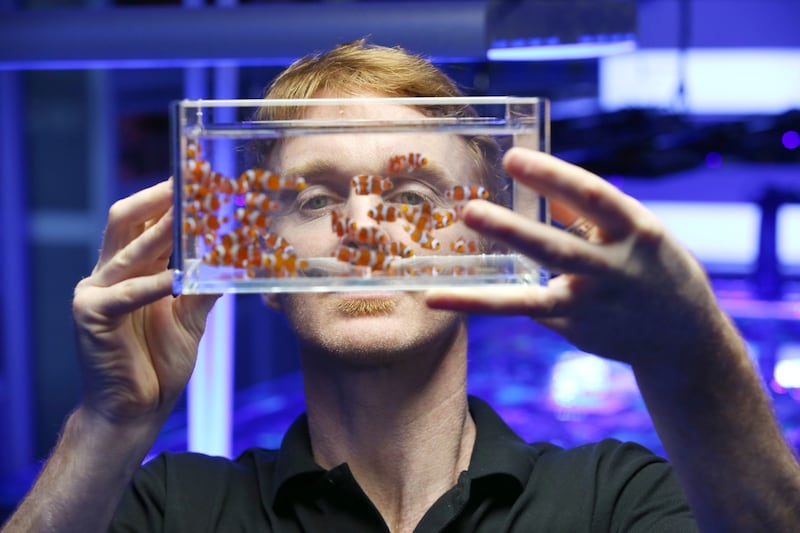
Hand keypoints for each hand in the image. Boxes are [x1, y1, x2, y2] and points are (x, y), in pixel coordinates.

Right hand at [72, 179, 218, 423]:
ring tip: (186, 213)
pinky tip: (173, 279)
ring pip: (128, 252)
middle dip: (156, 199)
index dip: (169, 200)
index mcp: (133, 270)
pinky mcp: (90, 317)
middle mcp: (110, 274)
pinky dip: (149, 285)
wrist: (136, 408)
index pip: (147, 222)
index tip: (199, 180)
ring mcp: (96, 293)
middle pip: (126, 221)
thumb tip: (235, 258)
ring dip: (159, 234)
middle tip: (186, 181)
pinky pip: (123, 295)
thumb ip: (205, 286)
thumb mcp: (191, 317)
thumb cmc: (159, 362)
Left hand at [426, 147, 726, 367]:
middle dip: (513, 231)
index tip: (514, 158)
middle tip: (470, 211)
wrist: (682, 336)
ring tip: (436, 288)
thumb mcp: (630, 231)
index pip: (592, 196)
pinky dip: (489, 301)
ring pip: (534, 299)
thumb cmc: (648, 266)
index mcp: (636, 231)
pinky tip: (448, 296)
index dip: (552, 177)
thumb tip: (538, 175)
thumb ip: (583, 210)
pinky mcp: (575, 331)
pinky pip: (530, 308)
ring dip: (484, 295)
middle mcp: (615, 270)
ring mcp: (594, 307)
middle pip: (558, 249)